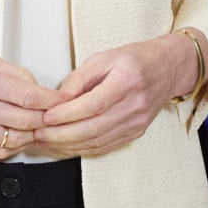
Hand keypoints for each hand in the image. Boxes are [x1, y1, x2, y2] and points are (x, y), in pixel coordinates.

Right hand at [0, 51, 58, 158]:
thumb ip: (15, 74)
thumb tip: (40, 91)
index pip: (31, 97)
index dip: (54, 101)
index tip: (66, 101)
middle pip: (28, 120)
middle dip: (48, 118)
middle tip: (57, 115)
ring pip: (16, 138)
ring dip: (33, 133)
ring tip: (39, 125)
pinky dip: (14, 145)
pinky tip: (18, 136)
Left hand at [32, 35, 194, 157]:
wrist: (168, 69)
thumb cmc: (136, 59)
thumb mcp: (104, 58)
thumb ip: (79, 78)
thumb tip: (57, 100)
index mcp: (128, 80)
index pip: (93, 104)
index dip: (66, 114)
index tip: (46, 117)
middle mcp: (135, 104)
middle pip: (94, 128)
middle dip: (61, 135)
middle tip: (39, 134)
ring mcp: (137, 121)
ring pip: (98, 141)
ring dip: (68, 146)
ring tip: (47, 142)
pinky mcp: (136, 132)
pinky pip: (106, 146)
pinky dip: (83, 149)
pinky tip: (67, 146)